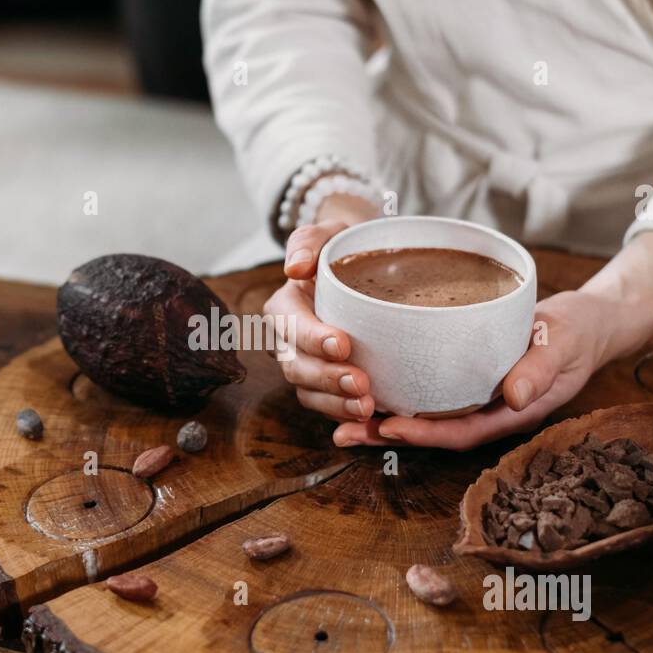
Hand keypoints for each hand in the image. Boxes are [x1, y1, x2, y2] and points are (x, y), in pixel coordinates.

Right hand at [263, 192, 378, 420]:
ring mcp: (304, 366)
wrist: (360, 269)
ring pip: (308, 392)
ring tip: (367, 407)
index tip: (343, 344)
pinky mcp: (323, 385)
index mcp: (283, 308)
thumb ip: (308, 242)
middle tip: (361, 384)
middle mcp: (287, 342)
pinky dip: (343, 414)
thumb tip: (295, 267)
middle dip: (327, 379)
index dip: (313, 339)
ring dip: (335, 403)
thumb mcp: (326, 234)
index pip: (291, 326)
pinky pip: (326, 405)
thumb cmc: (341, 249)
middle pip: (297, 367)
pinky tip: (368, 418)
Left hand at [331, 289, 612, 446]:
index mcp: (512, 413)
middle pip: (433, 432)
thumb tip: (514, 397)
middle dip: (388, 435)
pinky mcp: (466, 380)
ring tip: (340, 419)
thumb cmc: (577, 332)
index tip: (389, 428)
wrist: (587, 322)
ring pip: (426, 416)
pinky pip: (429, 394)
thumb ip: (541, 368)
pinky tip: (367, 386)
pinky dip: (399, 394)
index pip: (462, 432)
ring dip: (384, 419)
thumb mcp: (563, 344)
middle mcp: (488, 412)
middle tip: (343, 434)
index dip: (425, 434)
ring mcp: (477, 398)